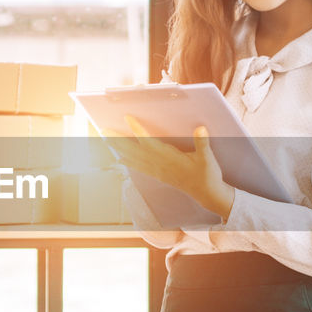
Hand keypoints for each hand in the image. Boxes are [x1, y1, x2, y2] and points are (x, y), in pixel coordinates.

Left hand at [102, 115, 235, 219]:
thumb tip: (200, 128)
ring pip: (134, 158)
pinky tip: (119, 159)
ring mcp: (158, 171)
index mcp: (170, 158)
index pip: (149, 141)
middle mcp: (160, 165)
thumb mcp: (207, 158)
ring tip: (105, 139)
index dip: (138, 130)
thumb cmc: (207, 174)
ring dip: (119, 149)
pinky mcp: (159, 175)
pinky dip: (128, 162)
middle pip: (134, 150)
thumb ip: (202, 143)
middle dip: (118, 140)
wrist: (207, 194)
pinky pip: (139, 167)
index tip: (127, 118)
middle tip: (103, 130)